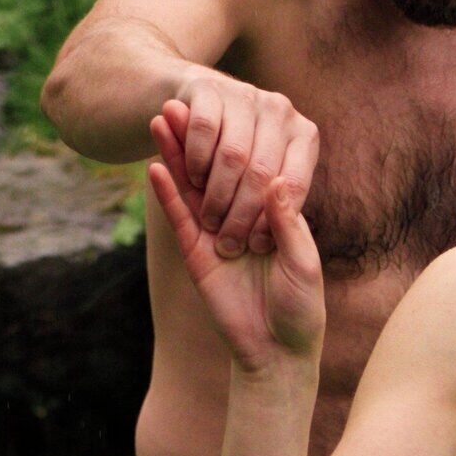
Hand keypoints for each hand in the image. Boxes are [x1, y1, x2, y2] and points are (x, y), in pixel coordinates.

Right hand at [147, 102, 325, 373]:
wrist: (275, 353)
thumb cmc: (300, 309)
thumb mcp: (303, 263)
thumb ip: (289, 224)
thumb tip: (276, 181)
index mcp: (273, 212)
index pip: (253, 166)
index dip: (240, 140)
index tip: (229, 108)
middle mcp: (241, 214)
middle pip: (215, 167)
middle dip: (199, 138)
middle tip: (182, 101)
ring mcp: (215, 232)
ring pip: (191, 185)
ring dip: (175, 153)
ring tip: (159, 118)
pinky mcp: (197, 255)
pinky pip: (179, 219)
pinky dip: (166, 194)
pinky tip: (153, 167)